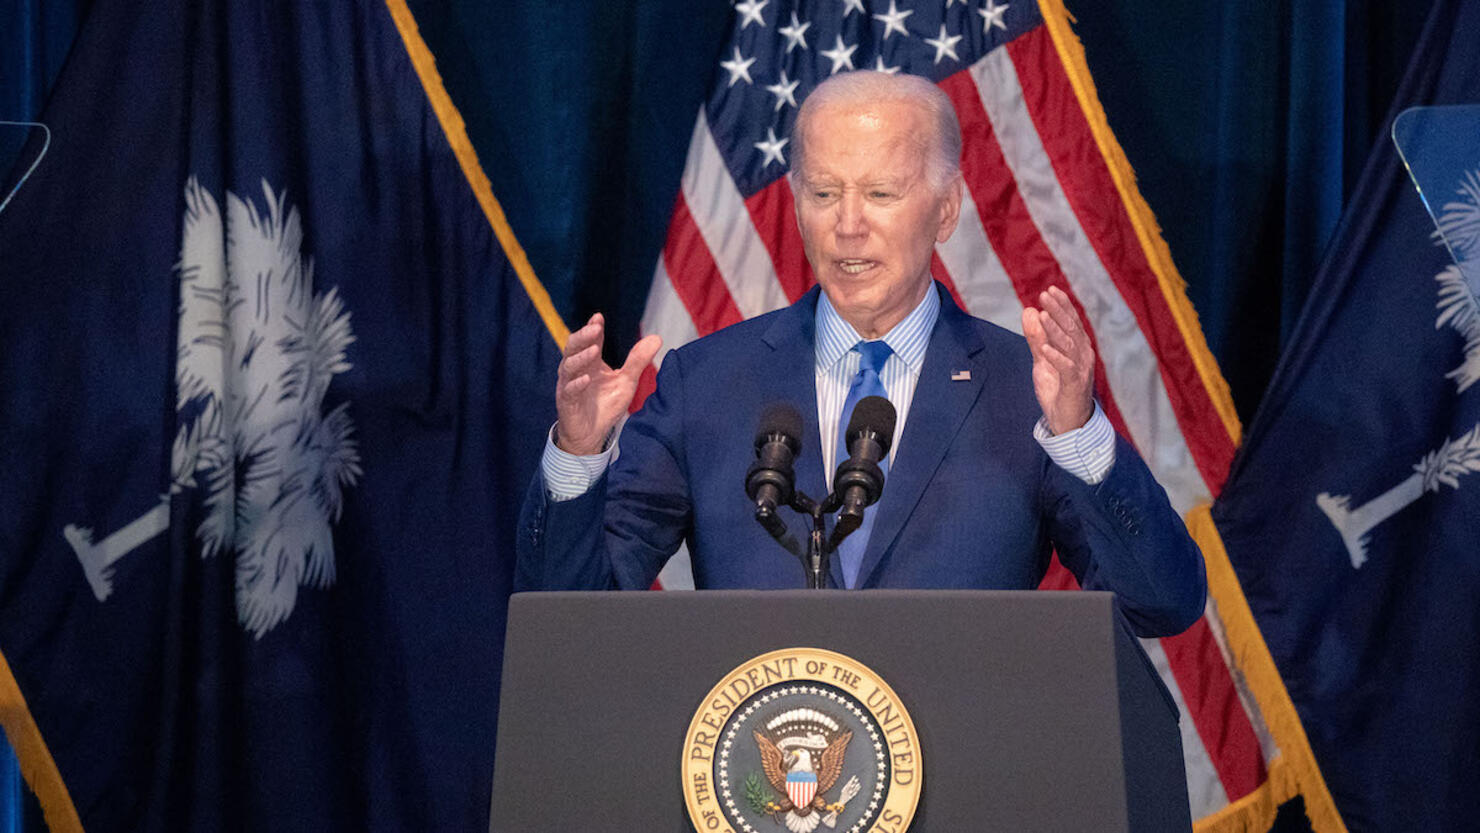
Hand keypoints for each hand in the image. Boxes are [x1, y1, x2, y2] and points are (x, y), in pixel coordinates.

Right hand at [555, 313, 661, 454]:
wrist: (591, 434)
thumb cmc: (606, 405)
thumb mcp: (626, 381)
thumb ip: (638, 360)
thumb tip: (657, 337)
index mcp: (590, 362)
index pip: (589, 340)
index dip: (592, 328)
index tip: (599, 318)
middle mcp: (577, 370)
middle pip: (573, 347)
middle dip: (583, 336)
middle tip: (595, 328)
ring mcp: (569, 385)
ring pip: (568, 366)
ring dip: (581, 357)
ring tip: (594, 350)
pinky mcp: (567, 403)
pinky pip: (569, 391)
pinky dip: (576, 384)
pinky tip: (586, 379)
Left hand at [1021, 287, 1093, 434]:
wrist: (1068, 422)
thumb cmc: (1058, 389)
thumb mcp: (1042, 360)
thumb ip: (1036, 338)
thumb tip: (1029, 311)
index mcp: (1078, 347)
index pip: (1071, 322)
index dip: (1063, 305)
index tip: (1050, 290)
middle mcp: (1083, 355)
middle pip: (1072, 329)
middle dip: (1059, 311)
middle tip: (1045, 295)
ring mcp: (1081, 370)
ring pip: (1069, 345)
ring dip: (1055, 330)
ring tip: (1043, 315)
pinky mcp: (1075, 386)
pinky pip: (1067, 369)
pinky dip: (1057, 358)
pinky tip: (1045, 349)